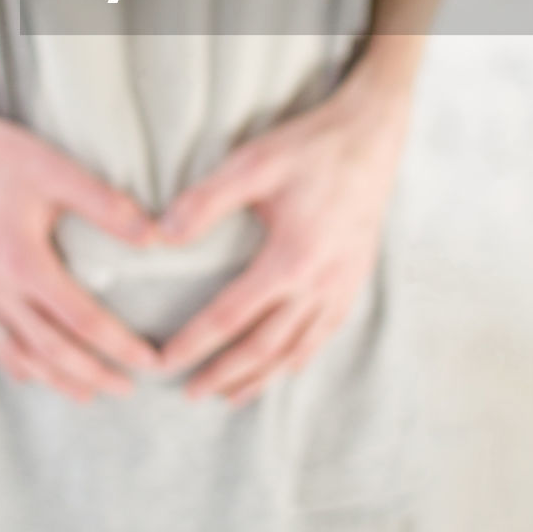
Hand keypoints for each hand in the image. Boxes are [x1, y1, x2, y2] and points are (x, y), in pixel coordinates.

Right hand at [0, 61, 163, 402]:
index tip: (150, 362)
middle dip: (91, 373)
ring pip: (14, 349)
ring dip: (52, 377)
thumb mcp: (58, 170)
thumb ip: (107, 206)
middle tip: (127, 390)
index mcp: (21, 260)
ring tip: (85, 394)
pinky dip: (11, 358)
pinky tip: (29, 370)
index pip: (81, 320)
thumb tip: (157, 237)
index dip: (118, 345)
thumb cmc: (3, 153)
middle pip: (49, 347)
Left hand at [152, 70, 414, 405]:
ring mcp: (343, 285)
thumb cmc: (309, 147)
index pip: (231, 316)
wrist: (371, 135)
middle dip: (224, 373)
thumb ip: (205, 201)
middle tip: (188, 393)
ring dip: (262, 378)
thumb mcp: (251, 164)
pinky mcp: (355, 279)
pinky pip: (325, 334)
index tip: (164, 361)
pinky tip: (284, 366)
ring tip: (230, 397)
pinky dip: (299, 358)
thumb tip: (161, 236)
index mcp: (292, 259)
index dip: (195, 343)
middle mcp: (321, 283)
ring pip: (298, 350)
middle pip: (265, 347)